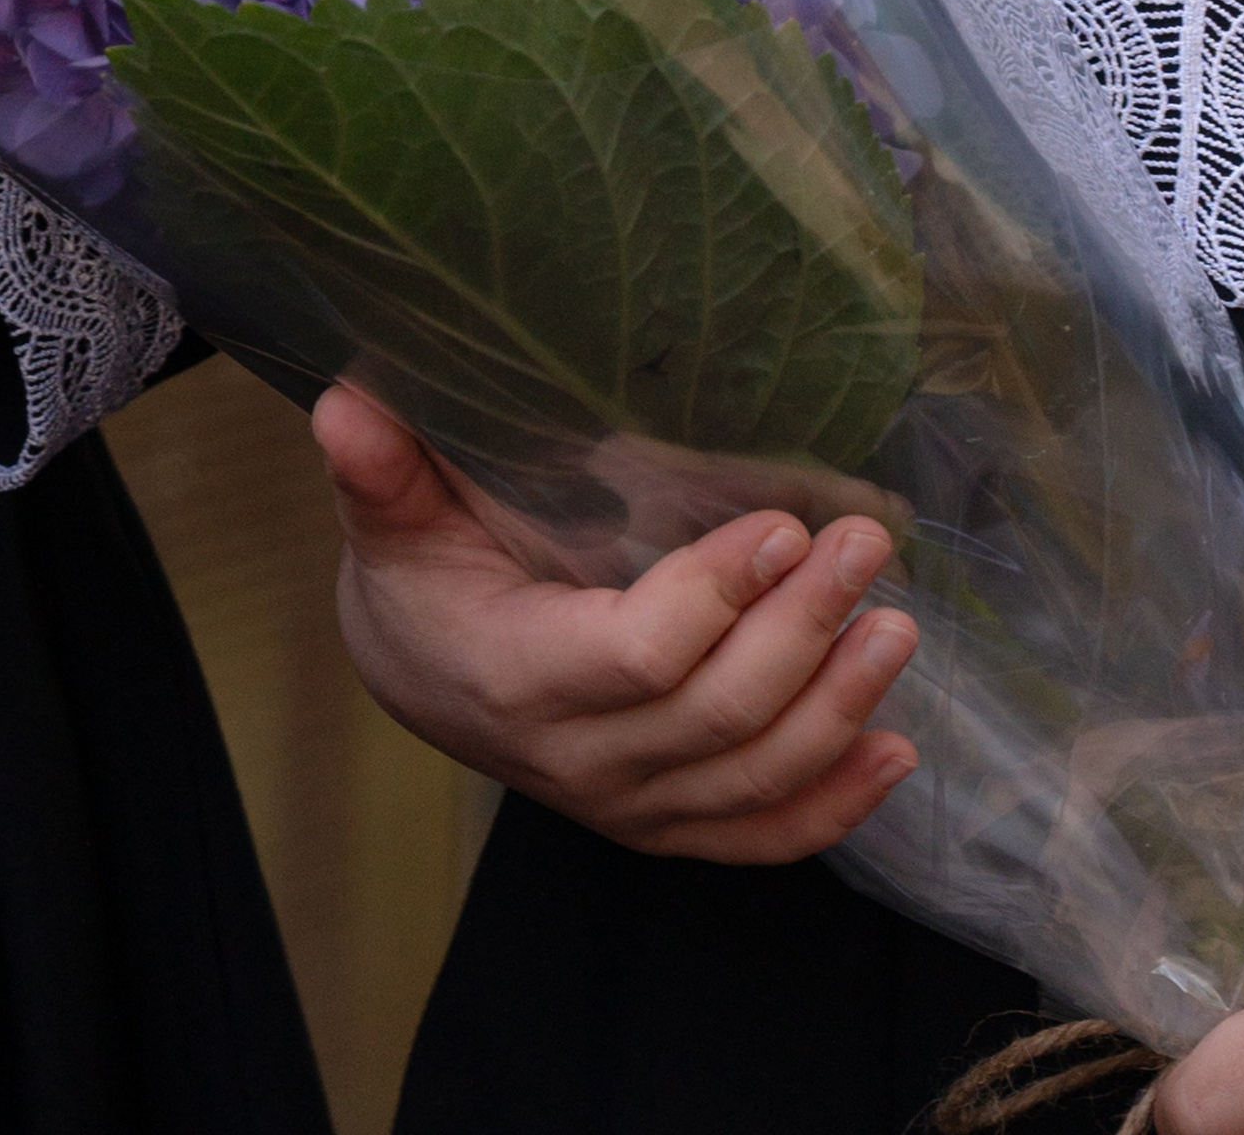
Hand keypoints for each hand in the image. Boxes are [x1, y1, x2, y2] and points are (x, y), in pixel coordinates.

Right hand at [314, 382, 918, 858]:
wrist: (423, 679)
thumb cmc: (422, 582)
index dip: (712, 599)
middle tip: (866, 544)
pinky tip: (895, 751)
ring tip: (898, 628)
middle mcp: (578, 759)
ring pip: (749, 780)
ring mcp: (629, 802)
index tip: (783, 524)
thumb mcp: (393, 522)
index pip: (633, 658)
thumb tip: (344, 405)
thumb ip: (380, 471)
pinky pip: (757, 838)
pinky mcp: (667, 821)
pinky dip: (832, 804)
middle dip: (802, 631)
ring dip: (837, 708)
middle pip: (713, 717)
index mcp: (516, 676)